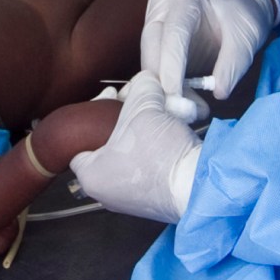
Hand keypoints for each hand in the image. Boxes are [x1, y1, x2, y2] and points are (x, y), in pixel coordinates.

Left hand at [69, 73, 201, 224]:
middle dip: (126, 118)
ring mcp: (131, 199)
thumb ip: (140, 87)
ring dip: (145, 130)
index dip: (95, 110)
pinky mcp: (154, 200)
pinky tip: (170, 132)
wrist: (198, 187)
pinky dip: (157, 147)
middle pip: (109, 141)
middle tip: (138, 104)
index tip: (112, 97)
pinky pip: (149, 166)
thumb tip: (145, 80)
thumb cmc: (161, 155)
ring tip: (160, 114)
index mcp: (91, 175)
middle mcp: (106, 192)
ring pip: (132, 152)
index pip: (80, 137)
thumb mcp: (145, 107)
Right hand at [140, 0, 275, 121]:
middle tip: (180, 109)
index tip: (174, 94)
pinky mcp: (151, 27)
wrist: (238, 3)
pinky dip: (162, 79)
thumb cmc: (243, 16)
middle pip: (152, 43)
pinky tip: (178, 97)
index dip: (171, 64)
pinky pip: (151, 56)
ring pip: (148, 53)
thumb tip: (218, 92)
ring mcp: (153, 11)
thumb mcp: (247, 37)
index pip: (174, 31)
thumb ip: (233, 64)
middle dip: (162, 79)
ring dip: (161, 83)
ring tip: (184, 107)